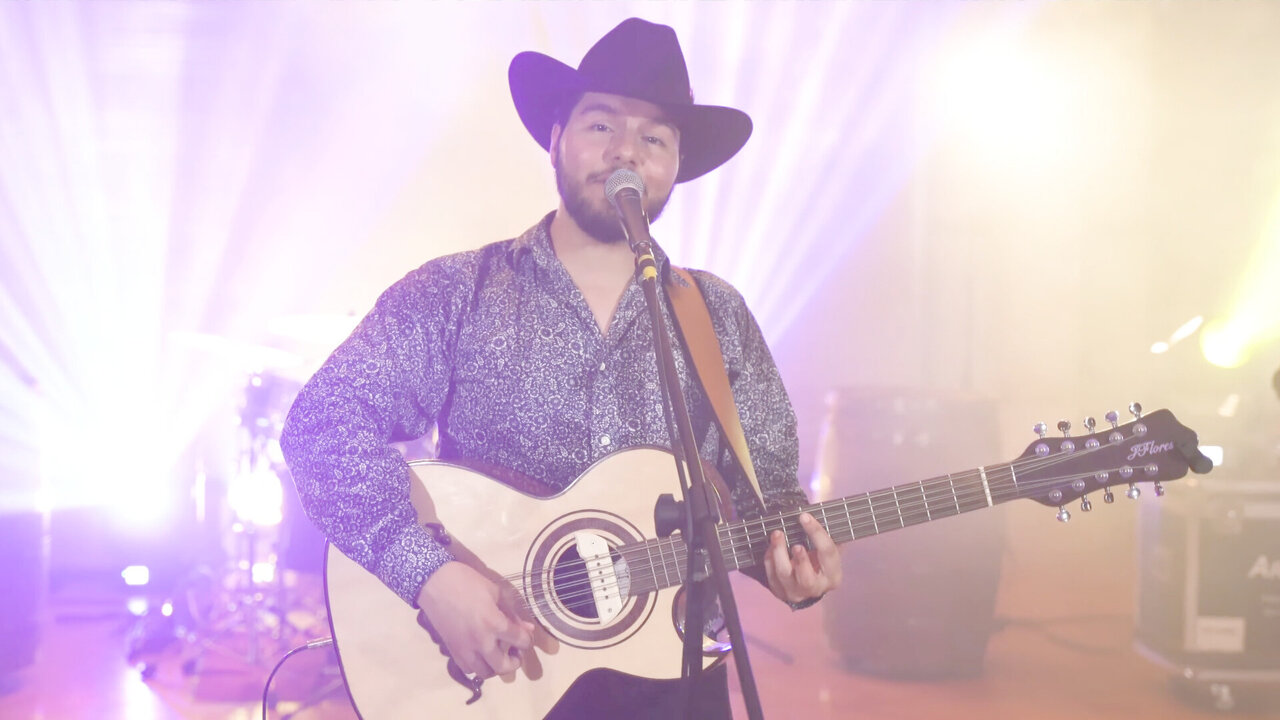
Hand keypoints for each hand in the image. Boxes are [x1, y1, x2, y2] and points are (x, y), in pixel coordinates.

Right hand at [416, 561, 535, 678]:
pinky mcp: (452, 651)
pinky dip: (477, 666)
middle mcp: (481, 642)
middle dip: (515, 662)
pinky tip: (480, 654)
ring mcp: (465, 650)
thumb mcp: (496, 592)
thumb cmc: (467, 582)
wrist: (434, 583)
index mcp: (494, 623)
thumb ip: (512, 613)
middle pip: (504, 667)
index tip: (525, 635)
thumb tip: (528, 628)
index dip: (528, 640)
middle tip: (515, 651)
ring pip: (485, 673)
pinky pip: (468, 669)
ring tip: (497, 654)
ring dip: (495, 667)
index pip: (521, 641)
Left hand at [763, 512, 840, 604]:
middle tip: (795, 543)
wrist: (809, 586)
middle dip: (800, 559)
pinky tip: (771, 546)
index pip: (828, 553)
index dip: (817, 534)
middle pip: (807, 577)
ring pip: (785, 575)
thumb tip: (822, 506)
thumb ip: (827, 534)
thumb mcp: (828, 550)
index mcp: (833, 576)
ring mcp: (796, 592)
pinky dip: (770, 558)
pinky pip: (771, 575)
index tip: (805, 517)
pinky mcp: (780, 592)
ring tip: (777, 535)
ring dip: (779, 553)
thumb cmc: (820, 562)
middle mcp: (816, 587)